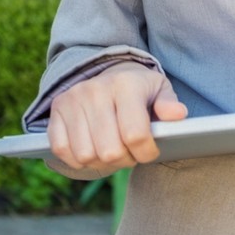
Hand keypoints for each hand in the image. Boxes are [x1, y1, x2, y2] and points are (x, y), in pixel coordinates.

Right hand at [46, 62, 187, 174]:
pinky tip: (91, 151)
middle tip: (130, 153)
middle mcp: (95, 90)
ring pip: (86, 154)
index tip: (150, 152)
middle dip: (125, 160)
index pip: (135, 134)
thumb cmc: (139, 89)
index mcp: (125, 84)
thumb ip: (169, 104)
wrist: (108, 72)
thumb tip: (178, 115)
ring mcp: (72, 99)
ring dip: (101, 162)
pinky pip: (62, 150)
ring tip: (112, 151)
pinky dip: (77, 160)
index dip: (146, 153)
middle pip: (110, 150)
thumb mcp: (160, 90)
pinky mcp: (56, 110)